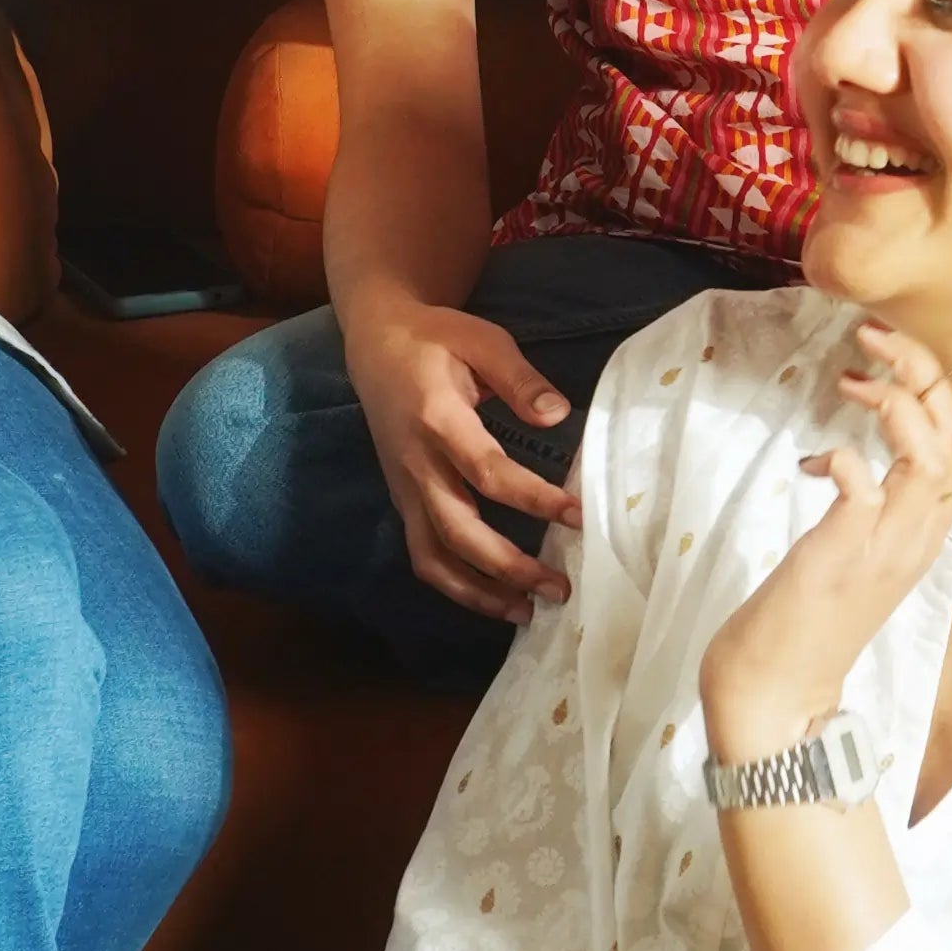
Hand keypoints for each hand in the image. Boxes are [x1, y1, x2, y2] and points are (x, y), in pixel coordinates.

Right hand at [347, 303, 582, 623]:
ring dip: (478, 592)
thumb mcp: (481, 340)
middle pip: (458, 531)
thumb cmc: (436, 339)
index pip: (487, 472)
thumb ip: (519, 379)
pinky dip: (455, 585)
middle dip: (509, 566)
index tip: (577, 516)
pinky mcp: (402, 499)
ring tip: (527, 612)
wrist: (374, 343)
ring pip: (432, 557)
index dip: (533, 499)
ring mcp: (404, 487)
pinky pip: (423, 555)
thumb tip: (559, 416)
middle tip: (558, 586)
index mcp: (437, 420)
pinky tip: (494, 598)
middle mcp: (416, 463)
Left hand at [700, 317, 951, 757]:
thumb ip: (876, 507)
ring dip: (897, 403)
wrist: (778, 689)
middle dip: (931, 372)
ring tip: (849, 380)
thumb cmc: (810, 615)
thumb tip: (860, 461)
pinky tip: (812, 460)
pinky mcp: (845, 556)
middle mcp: (920, 536)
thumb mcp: (859, 550)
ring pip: (932, 457)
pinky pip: (862, 487)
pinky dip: (843, 457)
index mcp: (928, 530)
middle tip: (881, 330)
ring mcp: (887, 547)